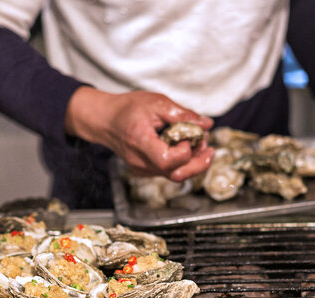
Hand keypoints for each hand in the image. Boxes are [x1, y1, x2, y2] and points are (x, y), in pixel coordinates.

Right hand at [64, 87, 213, 180]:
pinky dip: (182, 162)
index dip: (185, 150)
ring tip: (200, 144)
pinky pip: (168, 172)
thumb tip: (206, 125)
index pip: (169, 161)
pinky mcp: (146, 170)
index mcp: (141, 144)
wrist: (105, 120)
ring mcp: (143, 169)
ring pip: (174, 176)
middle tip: (209, 148)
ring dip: (193, 162)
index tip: (188, 135)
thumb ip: (182, 115)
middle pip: (176, 175)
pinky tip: (187, 147)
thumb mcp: (156, 103)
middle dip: (198, 164)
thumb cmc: (127, 109)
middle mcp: (141, 162)